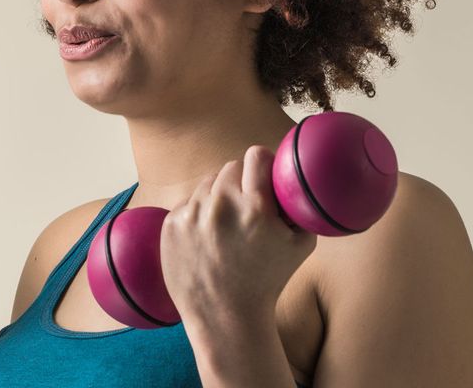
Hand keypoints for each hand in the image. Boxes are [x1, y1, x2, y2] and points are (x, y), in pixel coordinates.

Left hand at [158, 145, 316, 327]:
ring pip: (207, 184)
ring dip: (218, 196)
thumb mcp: (301, 244)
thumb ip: (300, 206)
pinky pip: (188, 202)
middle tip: (247, 206)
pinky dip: (198, 214)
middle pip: (230, 167)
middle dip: (241, 182)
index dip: (263, 163)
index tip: (264, 174)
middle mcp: (221, 206)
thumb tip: (295, 179)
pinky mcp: (171, 224)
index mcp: (255, 208)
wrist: (225, 316)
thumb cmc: (267, 281)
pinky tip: (208, 239)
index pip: (256, 155)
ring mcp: (192, 214)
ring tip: (227, 228)